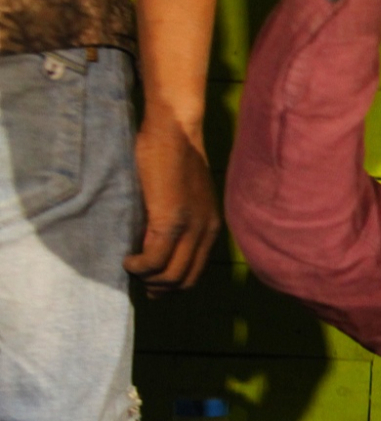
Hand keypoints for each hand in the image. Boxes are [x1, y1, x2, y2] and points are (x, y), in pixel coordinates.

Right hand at [124, 122, 220, 294]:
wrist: (174, 132)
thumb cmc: (172, 158)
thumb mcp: (182, 197)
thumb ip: (178, 222)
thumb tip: (155, 247)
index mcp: (212, 226)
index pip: (196, 271)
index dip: (173, 284)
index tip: (152, 283)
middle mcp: (207, 231)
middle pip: (185, 280)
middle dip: (160, 288)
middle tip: (138, 280)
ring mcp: (191, 227)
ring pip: (170, 276)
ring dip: (147, 279)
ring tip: (131, 266)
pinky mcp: (171, 220)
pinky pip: (155, 260)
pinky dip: (139, 266)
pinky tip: (128, 259)